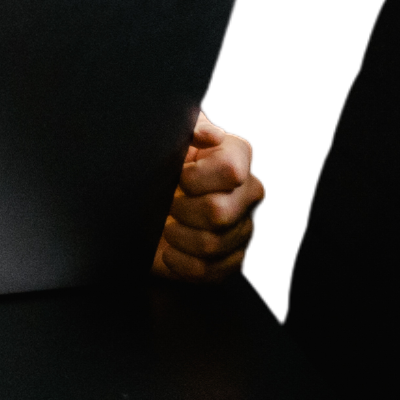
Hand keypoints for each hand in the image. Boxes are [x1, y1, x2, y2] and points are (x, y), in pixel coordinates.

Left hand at [152, 113, 262, 281]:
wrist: (149, 201)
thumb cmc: (162, 164)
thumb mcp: (170, 138)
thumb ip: (189, 128)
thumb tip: (212, 135)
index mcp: (237, 156)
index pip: (230, 170)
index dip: (195, 177)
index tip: (178, 176)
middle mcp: (249, 192)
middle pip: (219, 212)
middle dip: (182, 210)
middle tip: (169, 204)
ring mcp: (244, 228)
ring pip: (212, 244)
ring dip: (178, 237)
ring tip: (168, 225)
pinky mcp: (233, 259)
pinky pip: (208, 271)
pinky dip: (180, 263)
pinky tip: (169, 250)